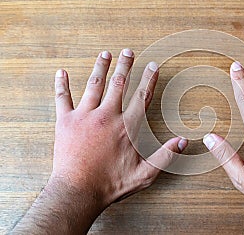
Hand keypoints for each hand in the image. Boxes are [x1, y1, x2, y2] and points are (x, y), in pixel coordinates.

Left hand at [13, 49, 186, 233]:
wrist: (77, 191)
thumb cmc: (110, 183)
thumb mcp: (144, 174)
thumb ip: (164, 156)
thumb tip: (182, 141)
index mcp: (126, 127)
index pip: (142, 97)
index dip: (149, 80)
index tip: (153, 66)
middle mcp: (106, 116)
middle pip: (118, 84)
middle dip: (125, 65)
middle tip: (128, 52)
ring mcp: (85, 116)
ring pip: (94, 85)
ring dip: (100, 67)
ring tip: (105, 54)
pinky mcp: (66, 122)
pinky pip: (62, 98)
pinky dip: (61, 84)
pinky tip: (61, 72)